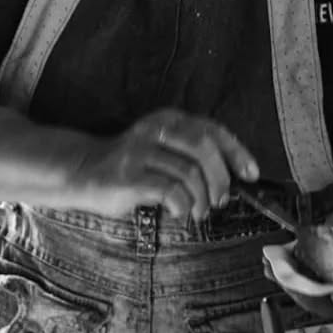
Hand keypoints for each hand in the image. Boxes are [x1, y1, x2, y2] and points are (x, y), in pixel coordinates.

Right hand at [73, 108, 259, 220]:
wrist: (82, 171)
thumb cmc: (131, 167)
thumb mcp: (163, 151)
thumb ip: (190, 156)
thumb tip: (230, 180)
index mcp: (168, 120)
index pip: (212, 130)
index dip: (236, 152)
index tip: (251, 174)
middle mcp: (155, 130)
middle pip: (204, 148)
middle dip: (220, 179)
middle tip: (219, 200)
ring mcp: (140, 151)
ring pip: (189, 172)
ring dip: (201, 198)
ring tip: (197, 212)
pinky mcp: (129, 176)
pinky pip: (169, 189)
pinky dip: (182, 204)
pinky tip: (180, 212)